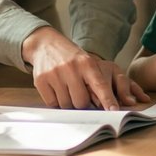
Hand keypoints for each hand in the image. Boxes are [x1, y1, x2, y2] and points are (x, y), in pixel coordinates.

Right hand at [26, 28, 148, 109]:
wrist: (46, 44)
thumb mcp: (87, 63)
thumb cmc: (72, 58)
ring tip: (66, 88)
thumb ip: (96, 82)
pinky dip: (55, 101)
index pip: (100, 85)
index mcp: (87, 63)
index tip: (114, 111)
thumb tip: (103, 106)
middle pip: (81, 102)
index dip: (107, 99)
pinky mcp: (41, 80)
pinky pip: (52, 103)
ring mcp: (54, 74)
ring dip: (68, 102)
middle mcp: (71, 68)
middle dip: (81, 103)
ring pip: (66, 105)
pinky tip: (56, 89)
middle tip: (78, 93)